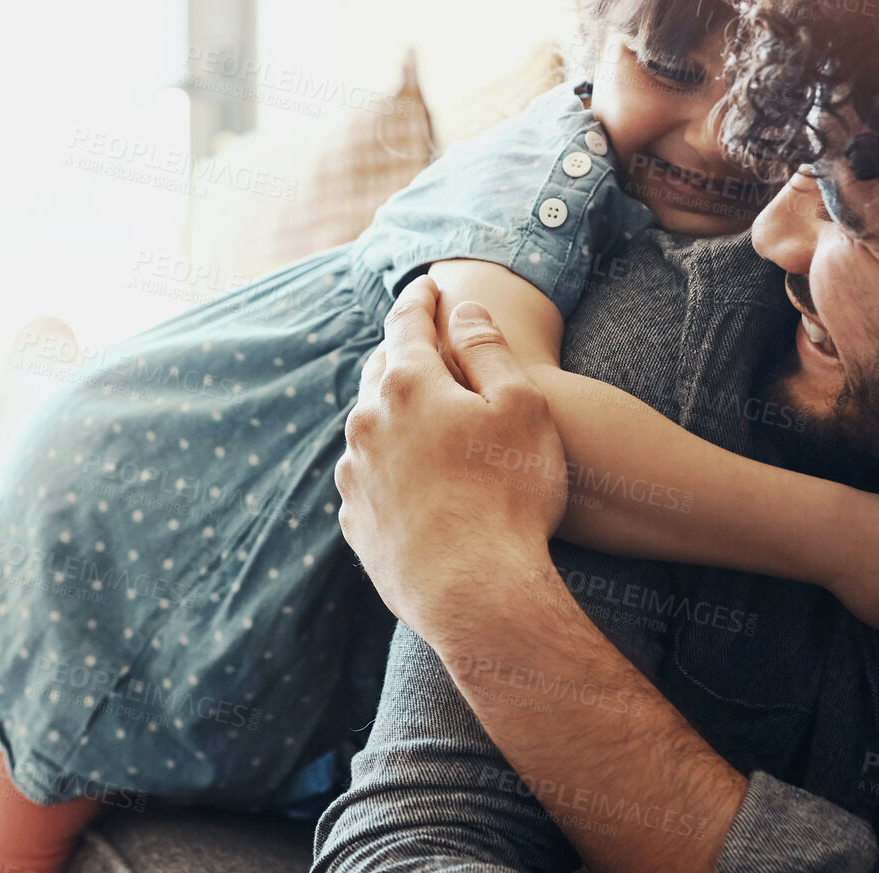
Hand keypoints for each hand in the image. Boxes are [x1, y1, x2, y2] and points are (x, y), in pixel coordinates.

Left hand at [334, 275, 568, 635]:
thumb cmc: (510, 495)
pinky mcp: (356, 521)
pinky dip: (385, 461)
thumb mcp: (522, 408)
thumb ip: (489, 349)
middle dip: (402, 351)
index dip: (421, 300)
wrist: (476, 593)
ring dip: (390, 409)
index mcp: (409, 385)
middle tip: (421, 340)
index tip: (428, 285)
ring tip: (417, 411)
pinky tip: (410, 474)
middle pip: (380, 370)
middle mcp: (368, 423)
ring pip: (368, 424)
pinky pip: (367, 475)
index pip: (408, 324)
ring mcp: (356, 475)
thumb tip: (463, 309)